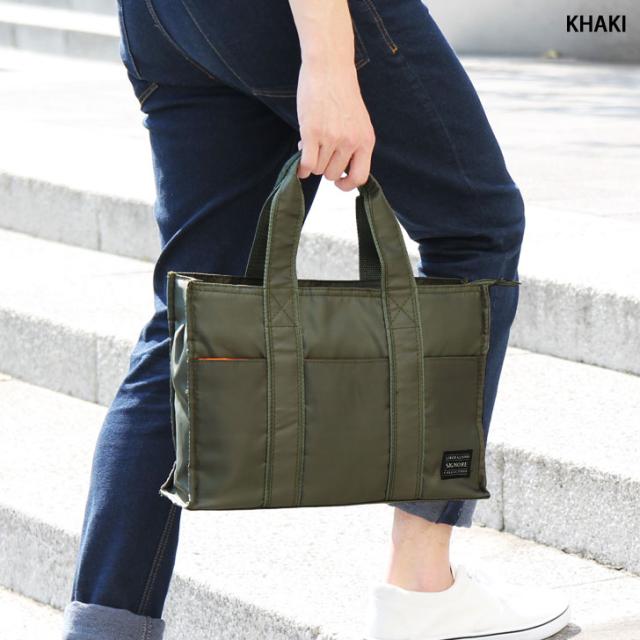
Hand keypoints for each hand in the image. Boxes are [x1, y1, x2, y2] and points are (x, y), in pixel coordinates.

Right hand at [295, 57, 375, 190]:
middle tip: (320, 153)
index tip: (339, 182)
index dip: (347, 185)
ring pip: (318, 170)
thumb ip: (352, 145)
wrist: (329, 68)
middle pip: (334, 175)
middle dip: (325, 168)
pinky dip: (301, 169)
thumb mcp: (358, 122)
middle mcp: (350, 141)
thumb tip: (337, 171)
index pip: (360, 177)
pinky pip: (306, 164)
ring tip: (311, 146)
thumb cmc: (341, 93)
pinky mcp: (312, 133)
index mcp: (366, 140)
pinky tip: (299, 165)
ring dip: (312, 163)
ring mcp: (331, 138)